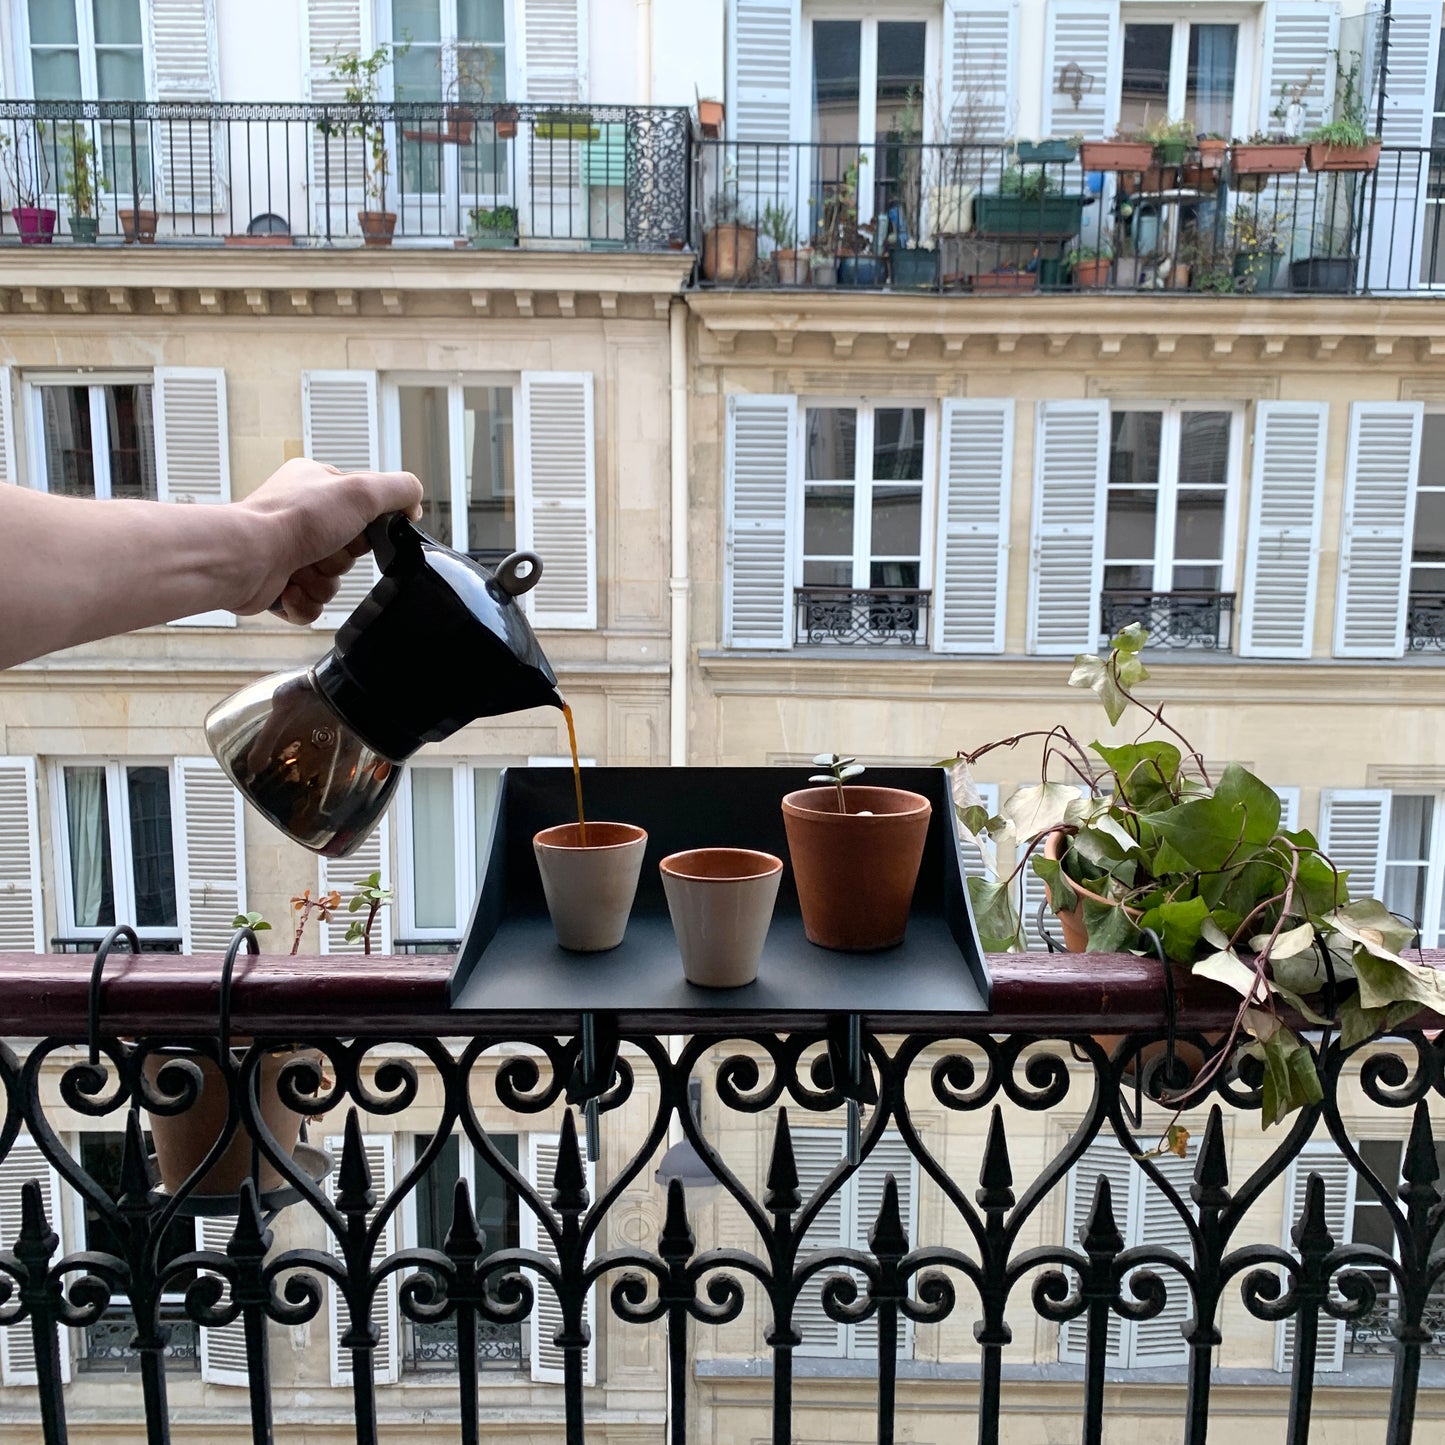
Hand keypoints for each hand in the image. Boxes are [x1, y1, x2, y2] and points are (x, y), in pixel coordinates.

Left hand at [232, 458, 423, 623]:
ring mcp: (287, 550)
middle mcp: (301, 516)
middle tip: (324, 546)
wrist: (246, 559)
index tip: (358, 528)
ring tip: (301, 569)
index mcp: (317, 485)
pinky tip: (290, 589)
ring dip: (323, 582)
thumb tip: (414, 503)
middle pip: (351, 552)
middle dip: (342, 559)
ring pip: (332, 582)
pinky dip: (305, 603)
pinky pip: (311, 605)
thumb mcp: (361, 490)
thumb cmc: (291, 521)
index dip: (368, 527)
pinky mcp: (278, 584)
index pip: (365, 511)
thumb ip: (400, 489)